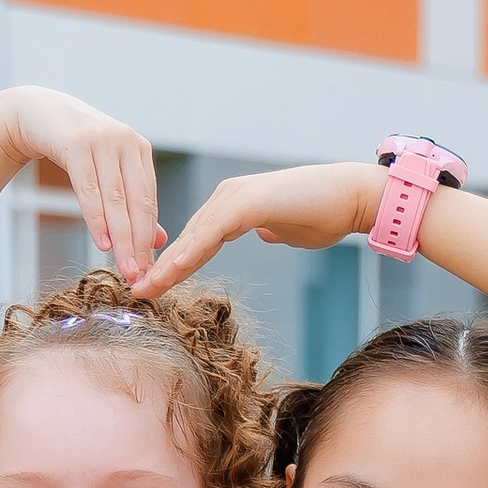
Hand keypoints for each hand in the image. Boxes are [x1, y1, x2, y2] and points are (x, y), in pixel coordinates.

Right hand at [0, 90, 164, 284]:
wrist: (35, 114)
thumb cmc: (73, 147)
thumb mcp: (107, 171)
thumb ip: (131, 202)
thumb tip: (158, 241)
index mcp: (139, 149)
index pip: (149, 201)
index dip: (149, 239)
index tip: (149, 271)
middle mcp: (125, 141)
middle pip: (136, 202)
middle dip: (138, 244)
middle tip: (140, 276)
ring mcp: (102, 140)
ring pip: (115, 199)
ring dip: (121, 237)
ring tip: (125, 267)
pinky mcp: (76, 143)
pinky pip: (89, 189)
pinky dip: (96, 218)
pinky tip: (103, 242)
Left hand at [138, 162, 381, 297]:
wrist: (352, 198)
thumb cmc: (325, 213)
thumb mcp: (287, 228)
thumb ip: (268, 229)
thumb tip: (264, 234)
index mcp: (232, 205)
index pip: (195, 239)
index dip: (173, 263)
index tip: (153, 286)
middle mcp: (227, 197)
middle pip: (186, 237)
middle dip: (160, 265)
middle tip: (135, 291)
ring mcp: (235, 196)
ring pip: (193, 235)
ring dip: (168, 263)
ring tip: (146, 288)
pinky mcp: (247, 202)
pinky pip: (212, 232)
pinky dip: (192, 252)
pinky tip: (175, 271)